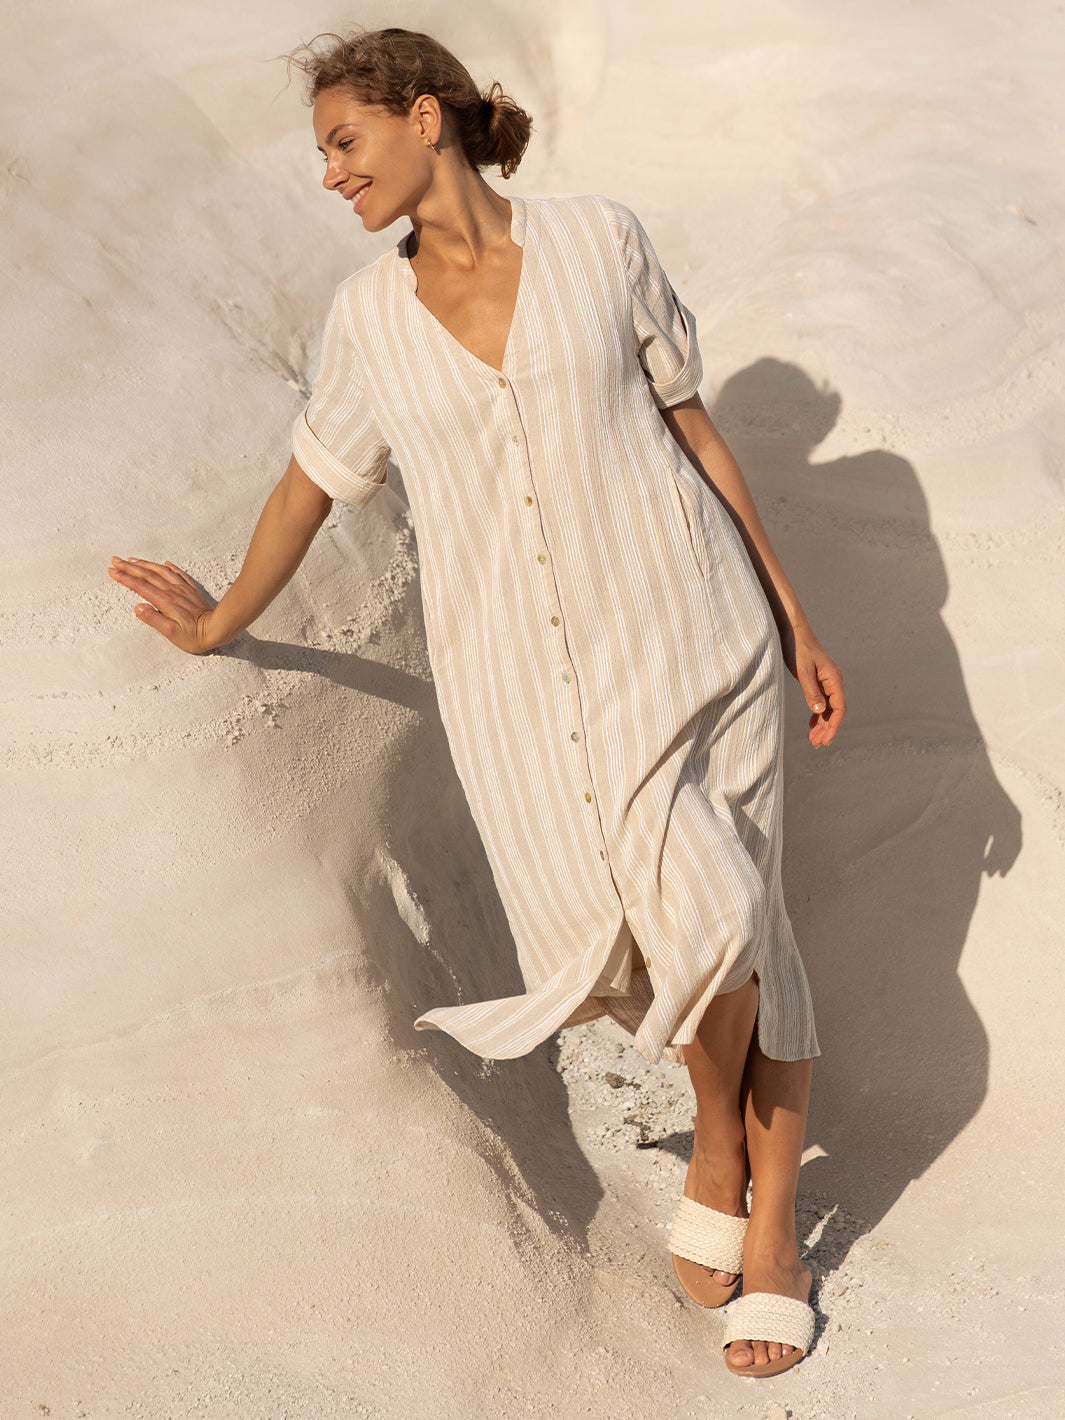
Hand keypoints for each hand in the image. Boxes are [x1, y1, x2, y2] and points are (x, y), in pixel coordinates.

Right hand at [108, 556, 222, 653]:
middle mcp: (172, 591)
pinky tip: (166, 563)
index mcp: (165, 601)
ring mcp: (183, 589)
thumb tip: (138, 608)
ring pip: (161, 571)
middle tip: (115, 560)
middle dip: (130, 567)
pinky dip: (171, 568)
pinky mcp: (192, 590)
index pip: (140, 586)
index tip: (112, 572)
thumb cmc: (195, 636)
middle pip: (148, 575)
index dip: (125, 578)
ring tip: (133, 559)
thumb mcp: (171, 634)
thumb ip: (154, 619)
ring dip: (146, 564)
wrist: (220, 628)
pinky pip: (180, 574)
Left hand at [780, 621, 846, 747]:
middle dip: (827, 729)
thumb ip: (811, 691)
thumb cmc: (798, 647)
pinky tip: (812, 724)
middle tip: (816, 745)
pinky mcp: (818, 680)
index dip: (834, 726)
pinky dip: (818, 714)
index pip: (839, 708)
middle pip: (835, 711)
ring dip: (823, 724)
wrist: (794, 630)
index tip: (826, 741)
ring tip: (813, 739)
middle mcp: (834, 681)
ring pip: (828, 707)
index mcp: (834, 679)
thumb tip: (820, 711)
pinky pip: (822, 701)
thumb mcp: (803, 671)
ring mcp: (827, 681)